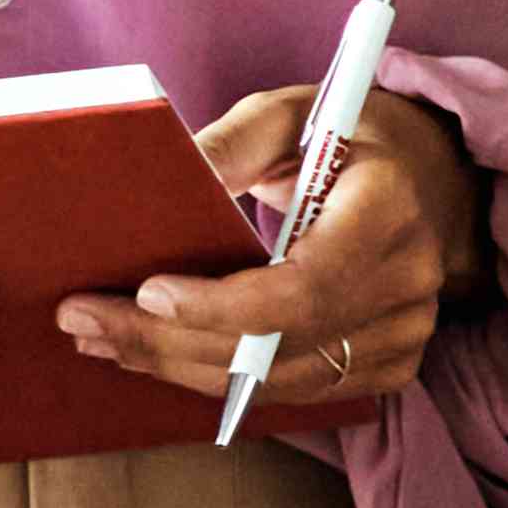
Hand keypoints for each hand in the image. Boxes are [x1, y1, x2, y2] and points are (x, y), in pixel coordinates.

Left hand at [56, 83, 485, 423]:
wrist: (421, 175)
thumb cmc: (344, 136)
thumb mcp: (286, 117)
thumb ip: (228, 145)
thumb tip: (158, 180)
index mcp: (390, 210)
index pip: (304, 288)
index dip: (221, 306)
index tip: (146, 293)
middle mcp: (408, 282)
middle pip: (277, 344)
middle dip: (170, 341)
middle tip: (86, 319)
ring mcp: (404, 333)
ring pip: (275, 379)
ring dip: (180, 364)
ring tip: (105, 337)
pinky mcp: (387, 365)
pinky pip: (289, 390)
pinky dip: (219, 377)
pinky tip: (162, 352)